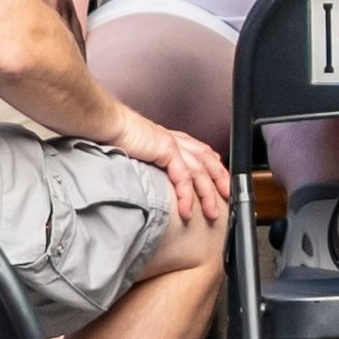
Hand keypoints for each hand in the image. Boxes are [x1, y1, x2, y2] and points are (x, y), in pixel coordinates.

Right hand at [112, 108, 234, 232]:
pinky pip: (182, 176)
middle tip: (228, 198)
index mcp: (173, 140)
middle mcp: (178, 140)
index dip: (215, 169)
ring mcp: (174, 144)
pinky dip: (187, 195)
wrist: (110, 125)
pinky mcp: (167, 150)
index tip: (222, 184)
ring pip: (199, 172)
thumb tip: (157, 182)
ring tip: (211, 213)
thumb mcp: (142, 153)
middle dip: (221, 181)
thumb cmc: (120, 138)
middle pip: (208, 161)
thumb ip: (154, 164)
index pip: (203, 154)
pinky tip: (187, 209)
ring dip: (206, 194)